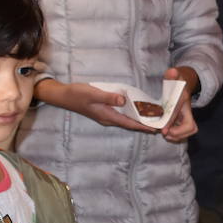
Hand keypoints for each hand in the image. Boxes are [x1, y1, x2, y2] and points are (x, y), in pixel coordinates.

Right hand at [35, 80, 158, 132]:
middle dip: (143, 124)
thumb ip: (108, 97)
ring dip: (138, 120)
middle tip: (159, 124)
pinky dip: (130, 113)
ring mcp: (106, 115)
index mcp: (107, 116)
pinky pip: (121, 114)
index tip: (155, 129)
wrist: (64, 95)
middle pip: (129, 123)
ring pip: (125, 119)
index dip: (142, 126)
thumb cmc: (78, 94)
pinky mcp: (104, 110)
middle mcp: (108, 118)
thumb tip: (123, 100)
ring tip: (151, 119)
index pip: (129, 123)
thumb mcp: (93, 94)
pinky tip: (136, 110)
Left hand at [162, 67, 198, 142]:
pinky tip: (168, 133)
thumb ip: (172, 74)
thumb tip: (172, 72)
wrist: (186, 82)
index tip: (164, 130)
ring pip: (190, 130)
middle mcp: (188, 109)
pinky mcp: (185, 119)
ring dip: (178, 136)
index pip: (178, 112)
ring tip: (167, 135)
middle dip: (179, 133)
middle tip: (166, 133)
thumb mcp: (174, 75)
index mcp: (183, 99)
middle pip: (190, 126)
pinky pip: (185, 131)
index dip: (171, 122)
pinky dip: (178, 135)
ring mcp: (187, 115)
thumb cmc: (177, 79)